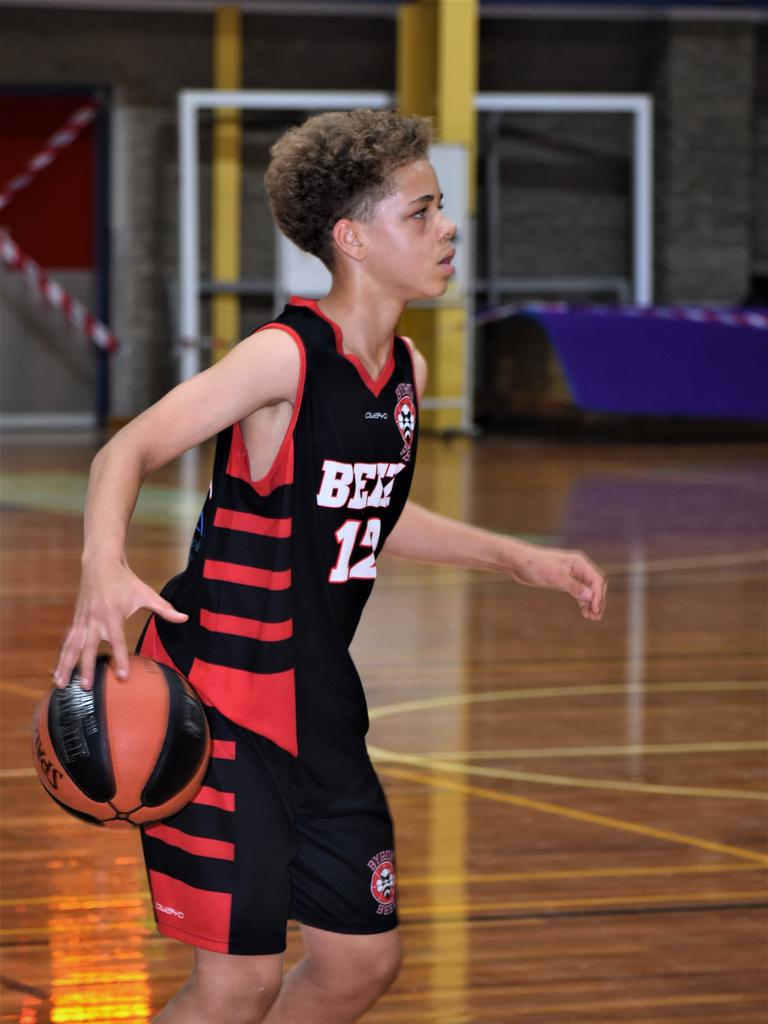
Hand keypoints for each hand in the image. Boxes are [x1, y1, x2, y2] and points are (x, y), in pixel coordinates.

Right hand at [53, 560, 187, 690]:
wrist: (100, 563)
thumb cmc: (125, 580)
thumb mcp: (146, 593)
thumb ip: (165, 608)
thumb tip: (185, 618)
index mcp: (112, 615)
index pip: (117, 641)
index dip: (120, 658)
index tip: (123, 676)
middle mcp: (94, 620)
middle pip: (89, 648)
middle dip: (86, 667)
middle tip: (87, 687)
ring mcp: (82, 621)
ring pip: (71, 647)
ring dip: (65, 666)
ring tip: (61, 685)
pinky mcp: (76, 620)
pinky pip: (66, 642)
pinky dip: (60, 657)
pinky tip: (55, 671)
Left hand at [507, 543, 606, 620]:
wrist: (518, 562)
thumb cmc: (535, 565)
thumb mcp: (554, 576)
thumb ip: (573, 586)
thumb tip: (590, 596)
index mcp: (578, 562)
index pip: (596, 580)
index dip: (598, 596)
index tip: (595, 610)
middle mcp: (578, 567)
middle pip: (595, 585)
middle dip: (598, 600)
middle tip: (596, 617)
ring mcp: (571, 574)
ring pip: (588, 590)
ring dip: (591, 603)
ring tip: (592, 618)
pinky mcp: (564, 581)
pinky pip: (579, 592)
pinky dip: (583, 601)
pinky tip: (584, 612)